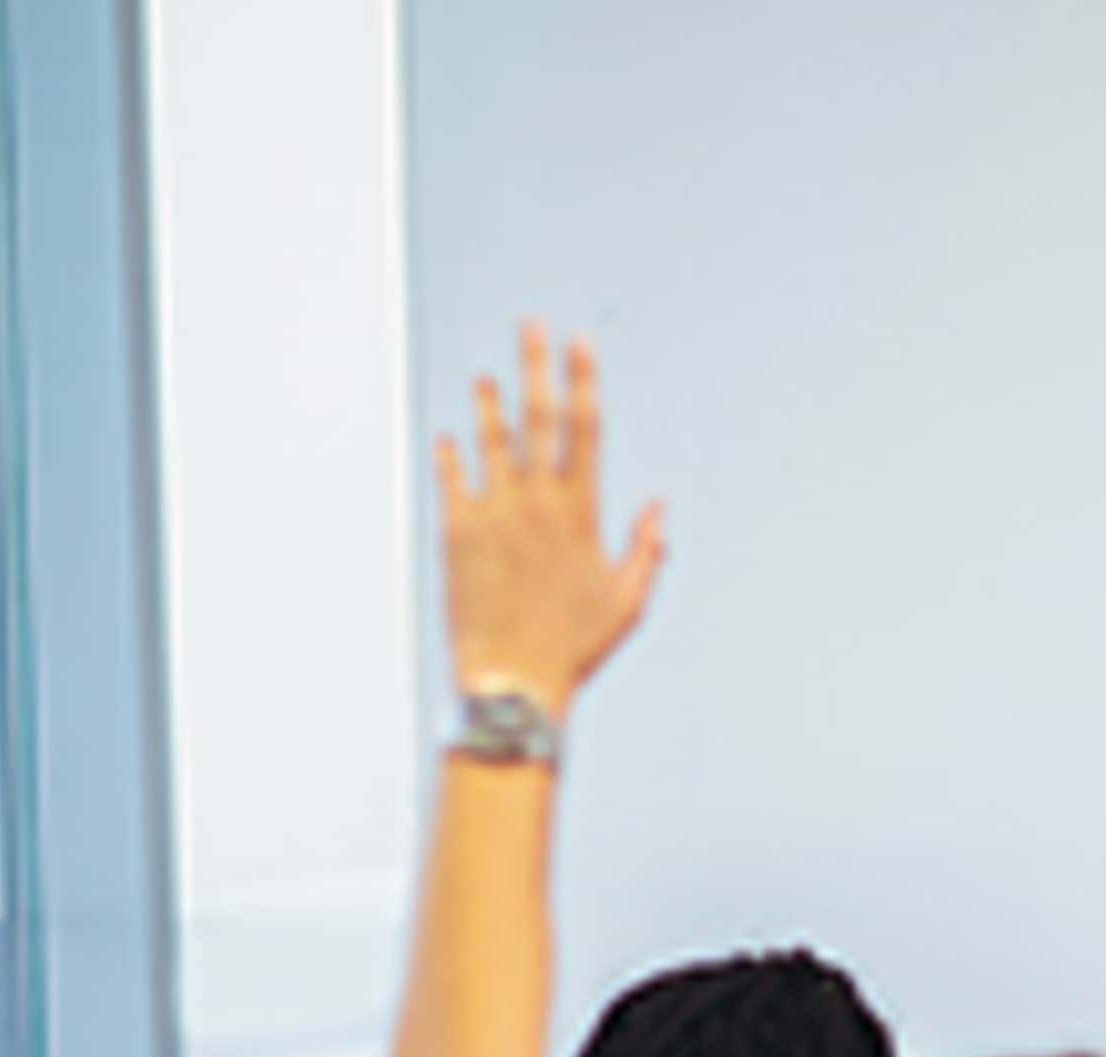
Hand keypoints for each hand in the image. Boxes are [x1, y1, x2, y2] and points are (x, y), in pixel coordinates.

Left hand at [435, 323, 665, 716]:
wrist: (513, 681)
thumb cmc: (575, 647)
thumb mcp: (627, 600)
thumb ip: (645, 547)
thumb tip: (658, 506)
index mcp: (581, 514)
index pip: (586, 430)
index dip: (583, 381)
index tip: (581, 343)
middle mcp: (536, 504)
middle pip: (538, 419)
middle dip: (537, 367)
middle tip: (532, 326)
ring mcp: (493, 514)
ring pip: (490, 442)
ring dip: (488, 405)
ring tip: (484, 377)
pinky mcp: (456, 534)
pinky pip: (452, 480)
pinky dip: (450, 455)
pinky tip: (447, 436)